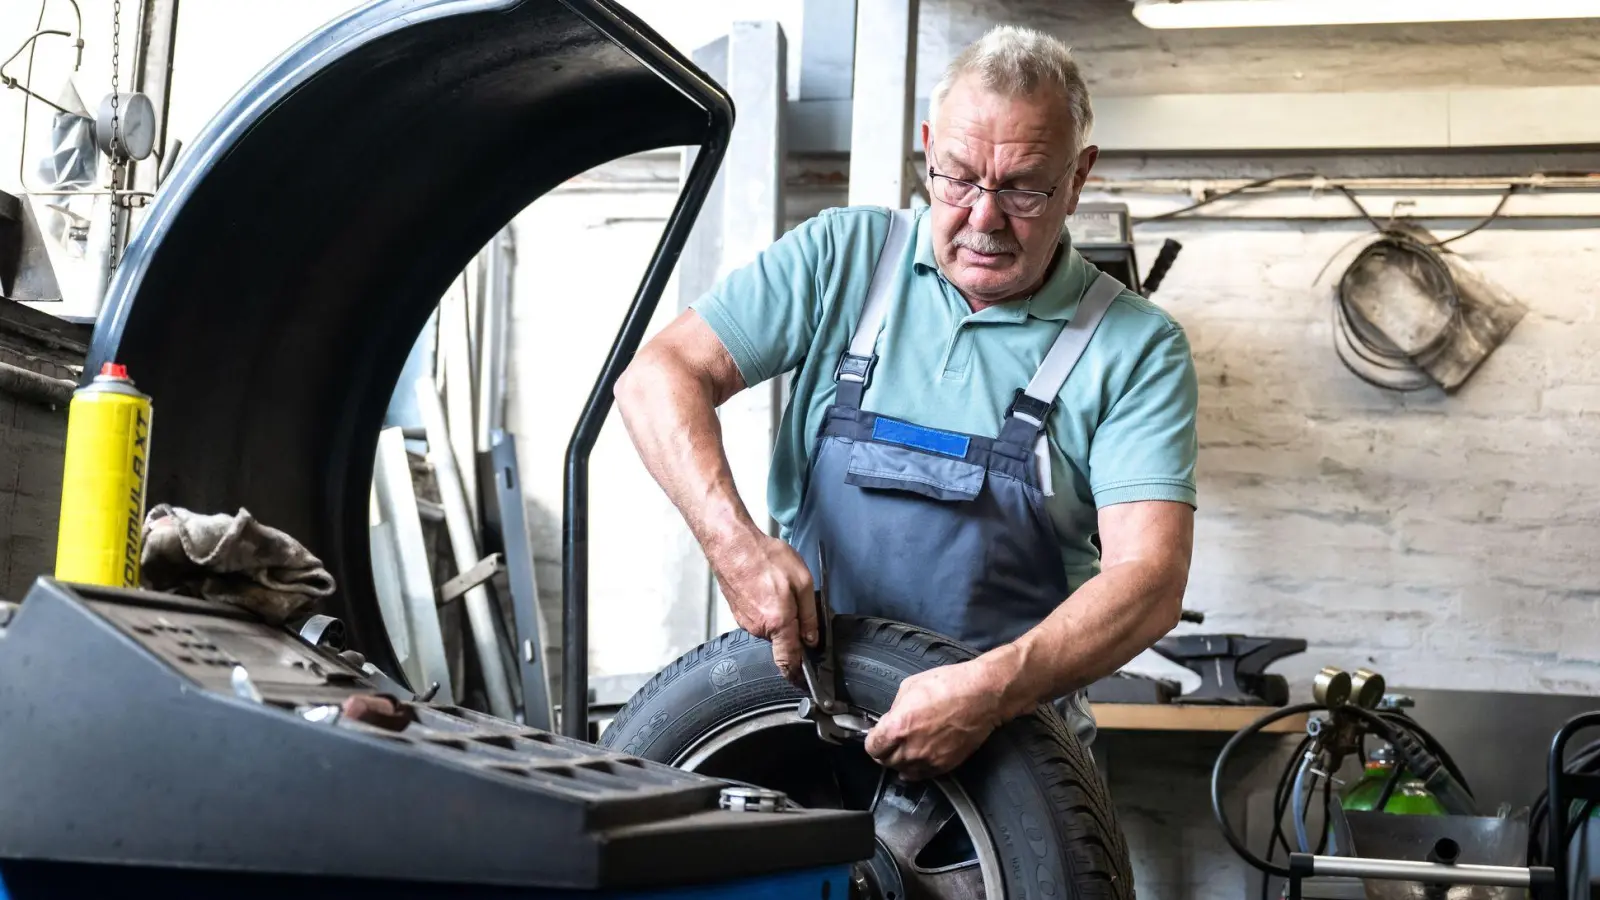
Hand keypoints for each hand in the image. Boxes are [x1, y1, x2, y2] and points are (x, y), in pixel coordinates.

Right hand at [712, 533, 817, 683]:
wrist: (732, 545)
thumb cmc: (765, 557)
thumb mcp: (802, 581)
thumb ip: (810, 614)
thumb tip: (813, 637)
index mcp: (777, 622)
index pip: (788, 660)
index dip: (798, 673)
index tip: (805, 680)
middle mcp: (759, 628)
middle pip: (783, 641)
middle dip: (793, 630)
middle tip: (799, 605)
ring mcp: (746, 621)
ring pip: (771, 629)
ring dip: (779, 616)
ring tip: (780, 589)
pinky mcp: (738, 613)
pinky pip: (760, 619)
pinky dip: (767, 608)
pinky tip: (767, 587)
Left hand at [865, 657, 1010, 778]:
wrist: (982, 695)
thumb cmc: (949, 685)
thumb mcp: (910, 687)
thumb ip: (895, 709)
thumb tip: (891, 720)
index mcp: (898, 727)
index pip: (872, 747)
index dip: (873, 740)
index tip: (877, 736)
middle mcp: (911, 749)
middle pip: (885, 762)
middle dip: (885, 751)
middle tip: (891, 741)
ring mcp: (928, 760)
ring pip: (903, 771)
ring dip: (901, 761)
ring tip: (907, 748)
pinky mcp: (945, 765)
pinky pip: (922, 775)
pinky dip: (917, 768)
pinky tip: (920, 756)